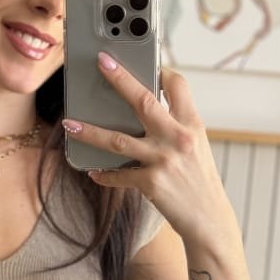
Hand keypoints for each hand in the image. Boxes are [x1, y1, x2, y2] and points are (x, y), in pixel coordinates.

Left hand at [63, 53, 237, 249]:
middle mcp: (178, 138)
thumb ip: (175, 129)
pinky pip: (119, 175)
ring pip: (118, 140)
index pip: (178, 86)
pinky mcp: (151, 182)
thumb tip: (148, 114)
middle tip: (102, 62)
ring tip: (69, 123)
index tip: (147, 61)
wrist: (209, 219)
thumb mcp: (196, 148)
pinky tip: (93, 172)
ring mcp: (163, 160)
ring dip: (90, 131)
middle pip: (143, 101)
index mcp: (191, 125)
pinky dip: (104, 174)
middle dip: (120, 79)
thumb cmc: (199, 182)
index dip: (162, 70)